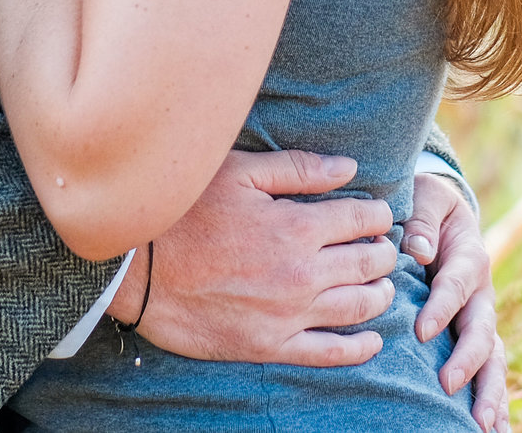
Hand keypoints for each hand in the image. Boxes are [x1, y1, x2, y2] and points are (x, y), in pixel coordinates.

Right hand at [111, 150, 398, 366]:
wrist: (137, 270)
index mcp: (297, 227)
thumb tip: (349, 168)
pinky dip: (359, 347)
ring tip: (382, 285)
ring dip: (380, 293)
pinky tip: (372, 339)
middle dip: (384, 251)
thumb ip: (299, 169)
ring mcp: (289, 315)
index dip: (378, 214)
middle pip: (369, 263)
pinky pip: (330, 353)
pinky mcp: (271, 346)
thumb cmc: (185, 212)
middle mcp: (302, 274)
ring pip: (359, 307)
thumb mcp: (240, 173)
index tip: (377, 214)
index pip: (363, 220)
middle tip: (383, 247)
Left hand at [406, 171, 509, 428]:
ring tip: (483, 424)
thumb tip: (418, 250)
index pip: (457, 285)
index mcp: (470, 256)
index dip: (442, 307)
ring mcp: (482, 320)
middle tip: (447, 384)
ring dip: (489, 392)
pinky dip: (495, 403)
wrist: (445, 213)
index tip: (422, 331)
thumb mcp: (425, 197)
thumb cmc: (428, 204)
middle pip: (482, 330)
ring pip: (493, 359)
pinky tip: (493, 431)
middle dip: (468, 360)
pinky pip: (489, 375)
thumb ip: (422, 220)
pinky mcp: (477, 340)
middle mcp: (482, 293)